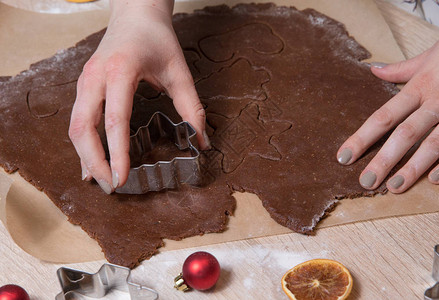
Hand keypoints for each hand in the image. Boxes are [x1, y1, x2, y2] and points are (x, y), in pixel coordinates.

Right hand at [69, 0, 208, 193]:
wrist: (135, 13)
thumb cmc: (157, 38)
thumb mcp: (179, 71)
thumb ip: (191, 108)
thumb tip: (202, 142)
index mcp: (120, 70)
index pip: (115, 119)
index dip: (117, 153)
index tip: (122, 178)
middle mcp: (95, 76)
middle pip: (83, 127)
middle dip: (94, 162)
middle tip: (112, 187)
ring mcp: (85, 81)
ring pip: (75, 126)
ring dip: (85, 156)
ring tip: (101, 181)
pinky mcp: (83, 86)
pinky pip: (77, 120)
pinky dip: (83, 144)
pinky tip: (90, 163)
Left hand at [337, 31, 438, 192]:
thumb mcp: (429, 57)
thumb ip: (401, 69)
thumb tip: (373, 70)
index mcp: (420, 86)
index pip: (384, 116)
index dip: (362, 138)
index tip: (344, 157)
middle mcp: (437, 100)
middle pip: (405, 134)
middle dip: (384, 160)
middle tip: (366, 182)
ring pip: (434, 143)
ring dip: (414, 167)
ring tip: (395, 186)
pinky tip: (435, 179)